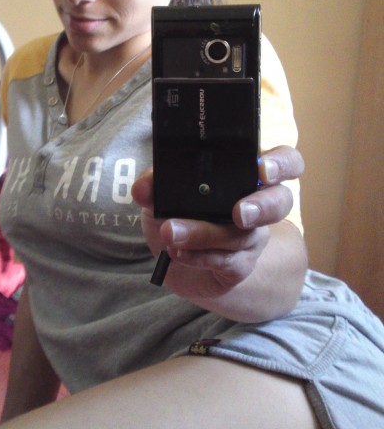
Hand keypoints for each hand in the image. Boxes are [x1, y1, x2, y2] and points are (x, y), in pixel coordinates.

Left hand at [132, 145, 303, 303]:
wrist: (177, 260)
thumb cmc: (180, 212)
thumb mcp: (163, 191)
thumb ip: (155, 181)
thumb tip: (143, 189)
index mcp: (246, 174)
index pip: (284, 162)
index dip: (281, 164)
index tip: (262, 168)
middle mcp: (258, 204)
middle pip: (281, 201)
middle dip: (263, 206)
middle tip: (238, 212)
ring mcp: (251, 238)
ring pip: (242, 236)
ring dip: (204, 233)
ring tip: (171, 232)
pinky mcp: (239, 266)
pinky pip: (225, 262)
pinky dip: (197, 256)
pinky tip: (176, 251)